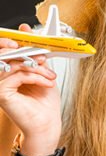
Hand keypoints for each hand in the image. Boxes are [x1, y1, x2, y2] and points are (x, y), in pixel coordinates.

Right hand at [0, 28, 60, 143]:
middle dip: (28, 53)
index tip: (24, 35)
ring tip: (50, 77)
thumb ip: (34, 54)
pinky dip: (35, 77)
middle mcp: (0, 78)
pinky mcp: (2, 93)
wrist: (47, 124)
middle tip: (42, 58)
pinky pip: (18, 75)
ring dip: (37, 68)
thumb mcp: (41, 72)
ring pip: (15, 64)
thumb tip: (26, 30)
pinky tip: (47, 84)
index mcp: (7, 72)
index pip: (3, 50)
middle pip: (6, 54)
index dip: (10, 40)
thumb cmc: (45, 104)